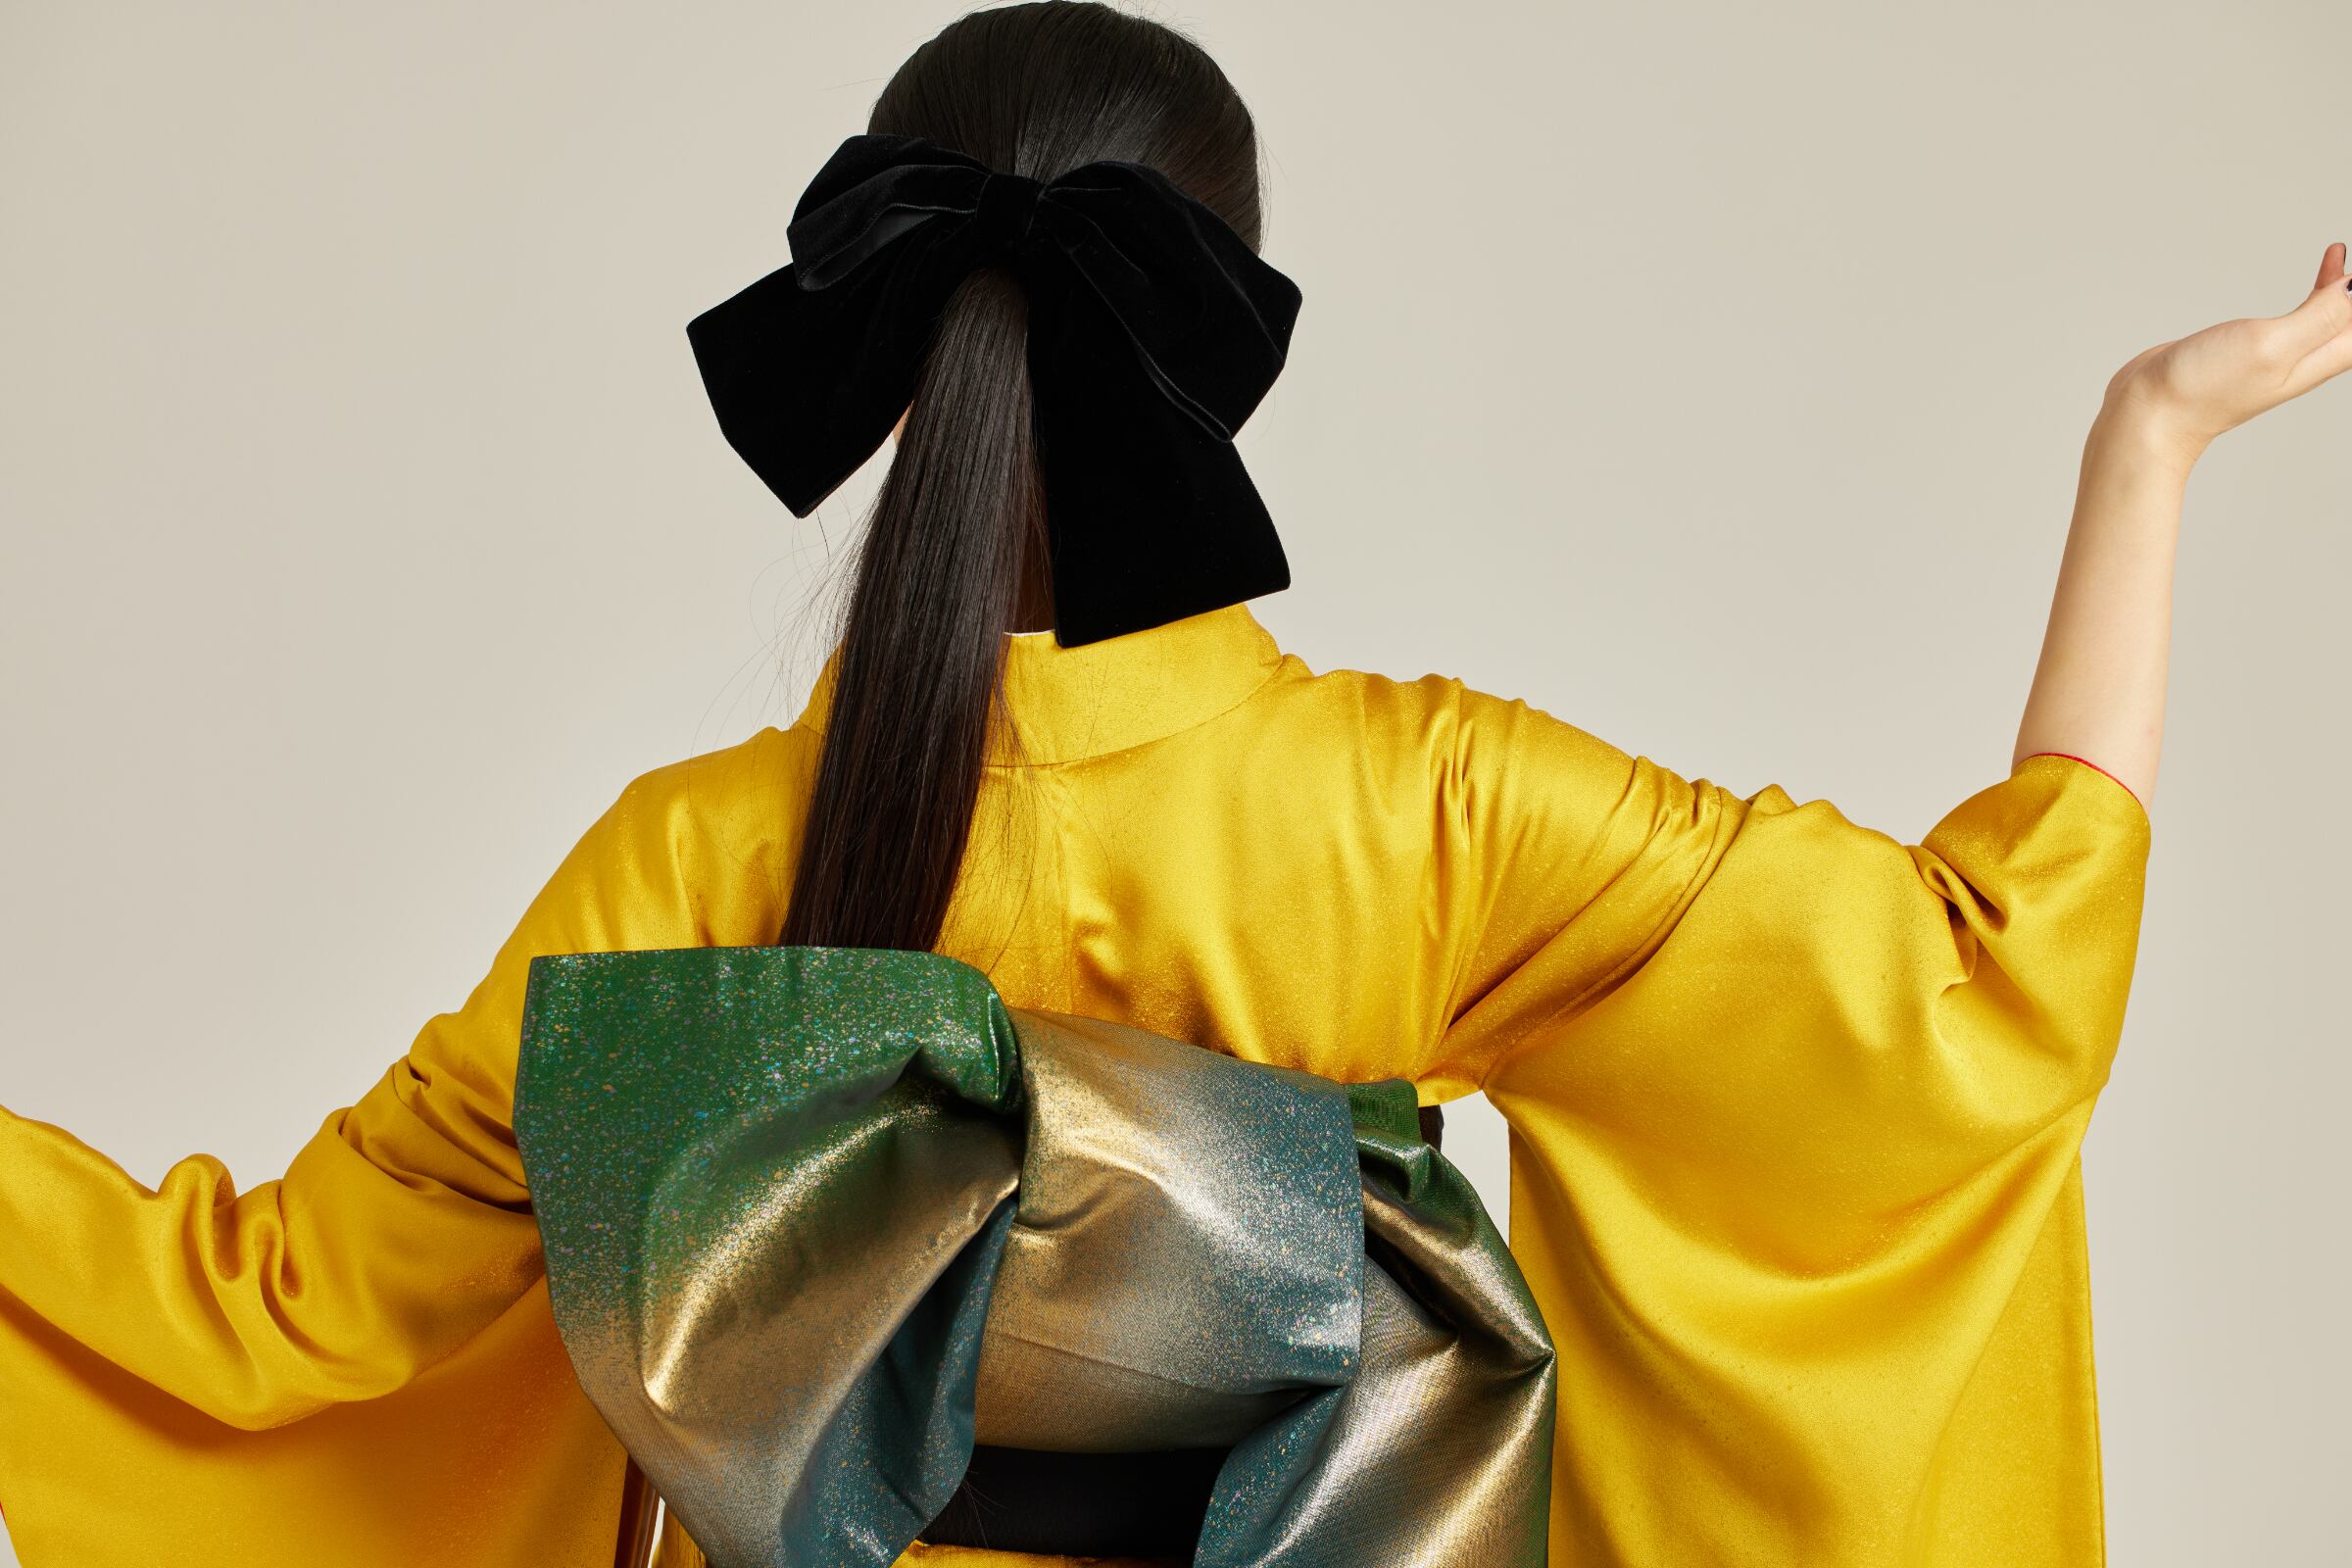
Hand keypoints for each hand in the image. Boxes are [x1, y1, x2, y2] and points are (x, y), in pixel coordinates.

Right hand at [2100, 242, 2351, 463]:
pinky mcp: (2250, 349)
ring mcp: (2277, 355)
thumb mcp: (2272, 346)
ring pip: (2329, 316)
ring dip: (2342, 287)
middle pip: (2350, 322)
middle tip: (2346, 258)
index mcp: (2317, 360)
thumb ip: (2321, 317)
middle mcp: (2303, 360)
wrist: (2150, 413)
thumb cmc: (2205, 389)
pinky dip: (2315, 292)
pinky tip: (2315, 279)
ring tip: (2341, 256)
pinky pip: (2299, 316)